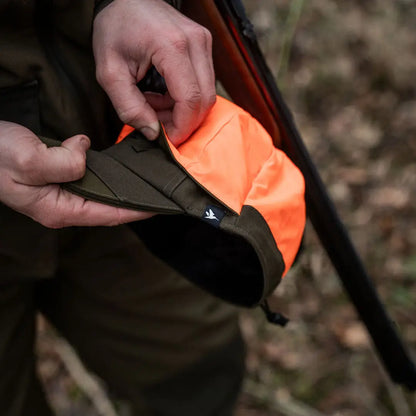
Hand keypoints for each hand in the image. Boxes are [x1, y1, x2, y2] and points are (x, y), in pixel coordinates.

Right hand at [0, 122, 152, 227]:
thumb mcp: (27, 159)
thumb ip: (63, 163)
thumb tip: (85, 153)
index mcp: (59, 209)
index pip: (109, 214)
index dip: (137, 210)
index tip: (162, 205)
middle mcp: (63, 206)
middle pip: (109, 208)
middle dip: (136, 202)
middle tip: (162, 192)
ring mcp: (61, 194)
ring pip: (102, 194)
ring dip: (125, 189)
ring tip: (149, 182)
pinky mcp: (59, 179)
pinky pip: (92, 180)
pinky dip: (109, 175)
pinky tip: (123, 168)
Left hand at [93, 0, 215, 144]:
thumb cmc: (115, 30)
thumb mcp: (109, 72)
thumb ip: (129, 107)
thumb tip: (154, 133)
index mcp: (172, 47)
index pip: (190, 100)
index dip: (181, 127)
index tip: (166, 138)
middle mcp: (196, 42)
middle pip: (205, 100)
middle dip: (184, 121)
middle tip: (157, 121)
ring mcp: (203, 41)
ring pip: (207, 93)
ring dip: (184, 109)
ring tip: (155, 102)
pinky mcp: (204, 44)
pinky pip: (204, 83)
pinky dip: (186, 97)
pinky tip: (164, 92)